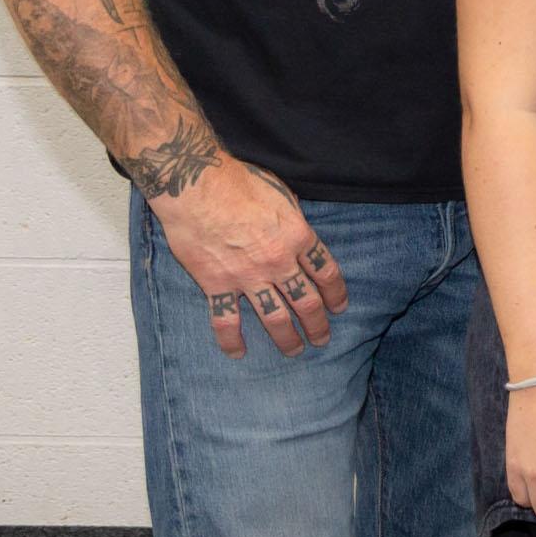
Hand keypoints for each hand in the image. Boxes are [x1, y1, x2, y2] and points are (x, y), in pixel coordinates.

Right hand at [151, 159, 347, 356]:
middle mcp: (278, 262)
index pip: (326, 273)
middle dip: (317, 325)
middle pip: (306, 302)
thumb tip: (297, 233)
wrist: (196, 186)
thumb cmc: (239, 182)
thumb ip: (293, 220)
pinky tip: (238, 353)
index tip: (339, 307)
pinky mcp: (216, 284)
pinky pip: (226, 320)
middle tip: (322, 339)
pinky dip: (231, 340)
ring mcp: (248, 277)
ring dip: (286, 339)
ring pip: (274, 318)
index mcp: (298, 237)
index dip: (336, 293)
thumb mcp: (282, 195)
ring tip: (294, 351)